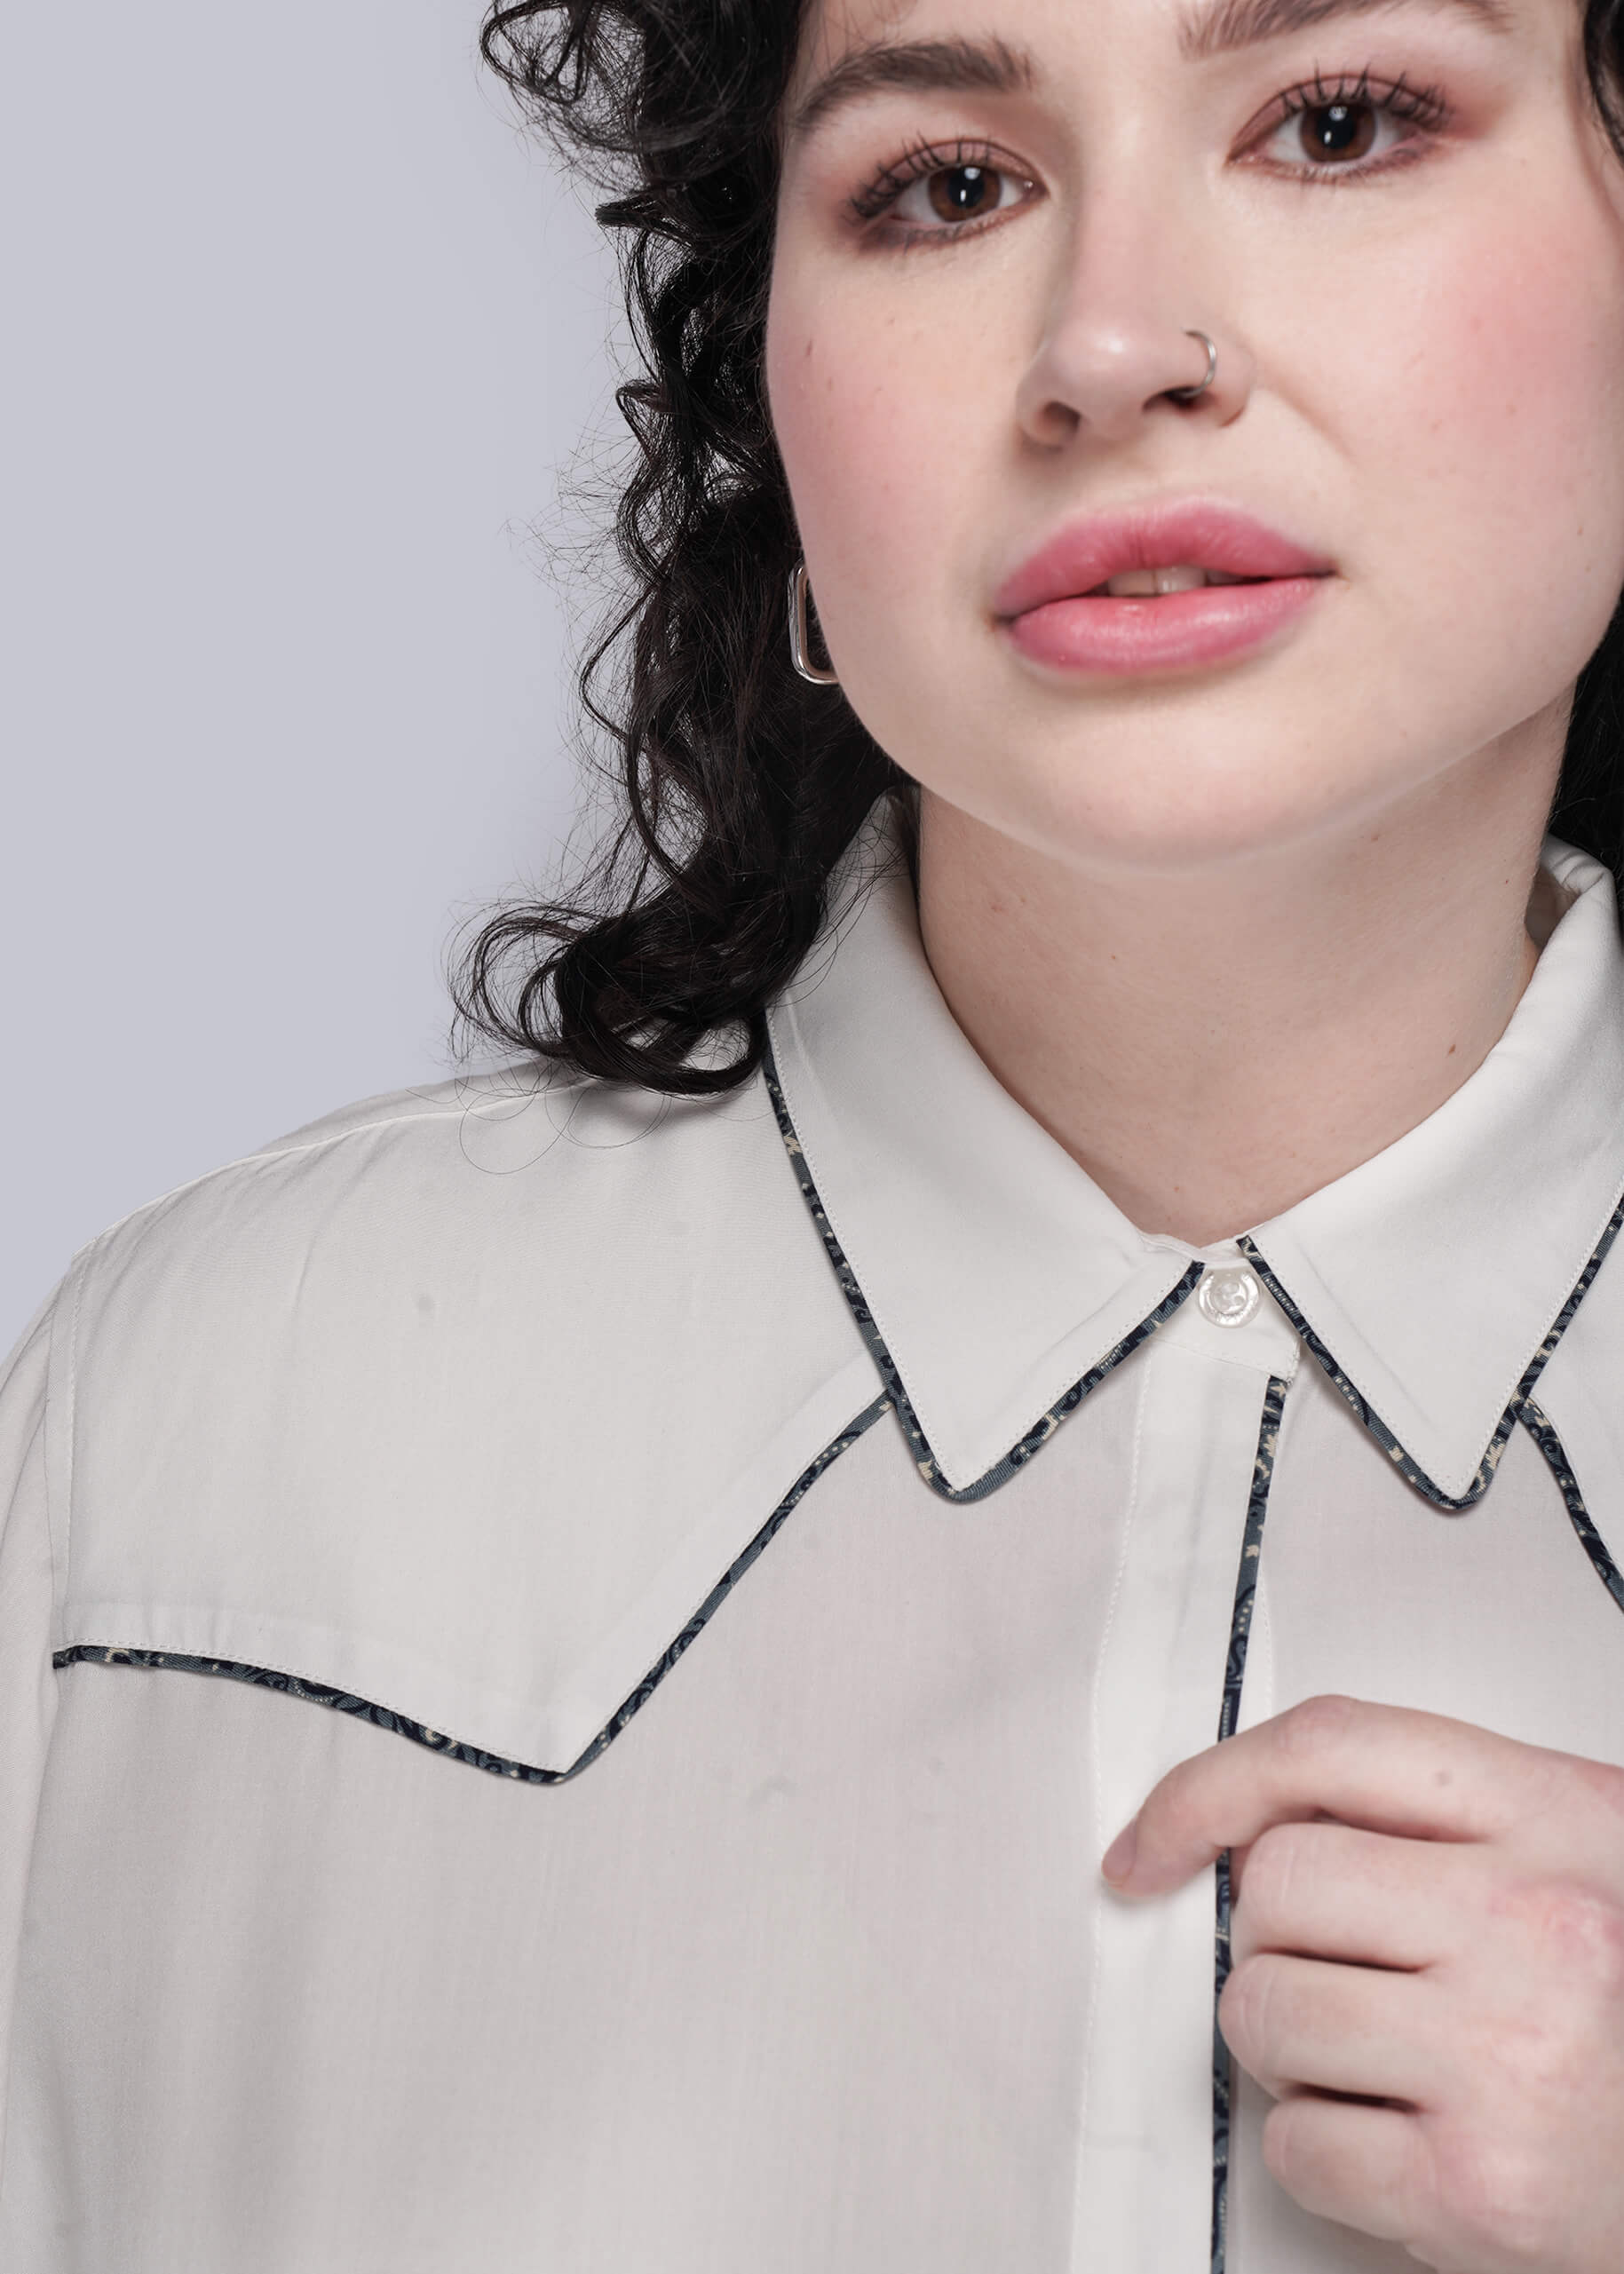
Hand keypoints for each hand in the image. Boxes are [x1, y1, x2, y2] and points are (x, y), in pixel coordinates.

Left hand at [1101, 1695, 1623, 2272]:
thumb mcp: (1571, 1856)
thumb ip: (1435, 1817)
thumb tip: (1249, 1821)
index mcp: (1558, 1816)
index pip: (1328, 1746)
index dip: (1209, 1786)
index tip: (1153, 1843)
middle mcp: (1536, 1924)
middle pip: (1274, 1885)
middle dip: (1271, 1941)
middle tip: (1339, 1977)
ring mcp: (1506, 2055)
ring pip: (1260, 2012)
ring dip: (1288, 2049)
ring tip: (1380, 2062)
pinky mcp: (1478, 2187)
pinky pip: (1294, 2144)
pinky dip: (1318, 2150)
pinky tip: (1399, 2137)